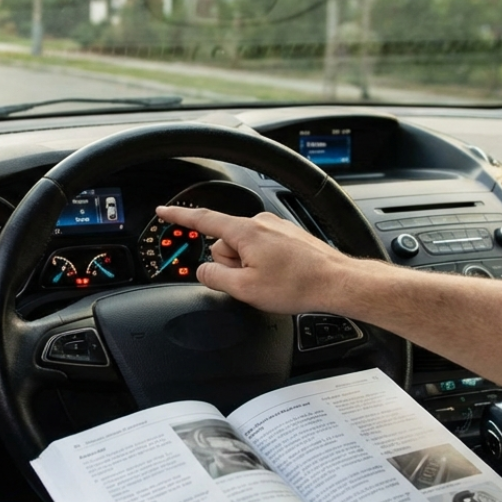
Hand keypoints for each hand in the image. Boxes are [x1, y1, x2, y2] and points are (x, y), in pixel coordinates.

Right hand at [156, 205, 363, 314]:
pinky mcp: (287, 236)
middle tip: (253, 282)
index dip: (179, 217)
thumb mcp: (245, 290)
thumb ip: (215, 278)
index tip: (164, 211)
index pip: (202, 220)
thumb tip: (204, 272)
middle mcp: (260, 222)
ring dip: (249, 266)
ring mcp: (275, 227)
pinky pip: (263, 249)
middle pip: (225, 243)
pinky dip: (265, 264)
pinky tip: (282, 277)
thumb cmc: (299, 284)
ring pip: (245, 248)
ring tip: (272, 281)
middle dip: (231, 264)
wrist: (337, 282)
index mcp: (245, 231)